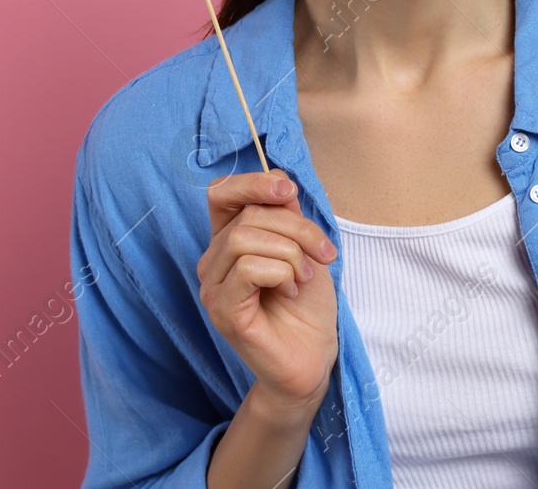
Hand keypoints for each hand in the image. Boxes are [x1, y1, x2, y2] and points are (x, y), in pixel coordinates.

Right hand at [198, 168, 339, 410]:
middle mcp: (213, 261)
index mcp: (229, 240)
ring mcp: (213, 287)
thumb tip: (279, 180)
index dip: (252, 183)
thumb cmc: (307, 304)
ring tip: (304, 278)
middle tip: (324, 254)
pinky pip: (249, 269)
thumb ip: (286, 214)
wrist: (314, 355)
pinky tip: (291, 292)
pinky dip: (281, 273)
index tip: (289, 193)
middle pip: (248, 216)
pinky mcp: (222, 311)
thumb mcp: (304, 247)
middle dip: (297, 229)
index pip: (221, 193)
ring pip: (245, 238)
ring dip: (291, 253)